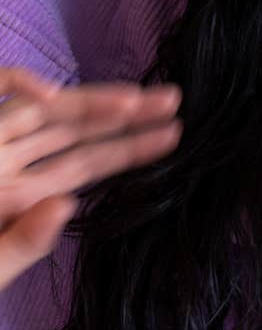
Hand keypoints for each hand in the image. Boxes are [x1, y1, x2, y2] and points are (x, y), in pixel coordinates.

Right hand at [0, 69, 181, 290]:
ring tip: (136, 101)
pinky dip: (18, 85)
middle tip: (176, 101)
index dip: (128, 151)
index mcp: (12, 195)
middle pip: (72, 134)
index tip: (173, 137)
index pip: (82, 168)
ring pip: (39, 112)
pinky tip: (48, 94)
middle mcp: (1, 164)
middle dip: (123, 118)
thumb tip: (68, 209)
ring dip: (86, 102)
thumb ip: (19, 245)